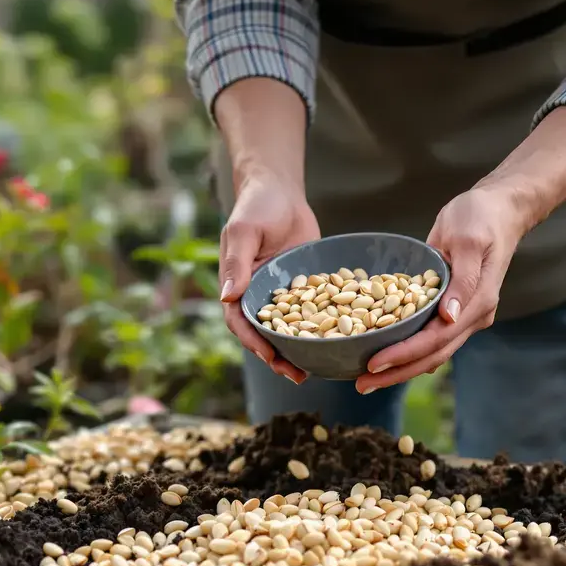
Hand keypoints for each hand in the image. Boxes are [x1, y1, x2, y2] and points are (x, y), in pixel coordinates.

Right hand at [219, 171, 320, 384]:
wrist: (280, 190)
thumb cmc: (255, 207)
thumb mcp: (244, 231)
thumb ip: (237, 263)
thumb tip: (227, 297)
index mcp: (237, 286)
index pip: (241, 322)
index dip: (254, 342)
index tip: (269, 357)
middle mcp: (257, 295)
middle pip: (265, 334)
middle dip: (278, 357)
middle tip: (297, 375)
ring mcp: (282, 293)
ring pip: (289, 329)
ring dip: (299, 350)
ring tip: (316, 370)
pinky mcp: (305, 286)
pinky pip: (312, 310)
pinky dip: (321, 327)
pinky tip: (337, 341)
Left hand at [355, 185, 529, 392]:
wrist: (500, 209)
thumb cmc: (481, 218)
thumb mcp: (467, 240)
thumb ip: (461, 280)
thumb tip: (449, 317)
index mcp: (478, 302)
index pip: (436, 339)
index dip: (404, 354)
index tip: (374, 364)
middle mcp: (473, 316)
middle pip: (433, 355)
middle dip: (398, 372)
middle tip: (361, 383)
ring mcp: (465, 315)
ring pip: (432, 352)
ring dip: (401, 368)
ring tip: (367, 378)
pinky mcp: (455, 309)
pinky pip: (430, 337)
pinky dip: (408, 351)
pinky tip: (387, 361)